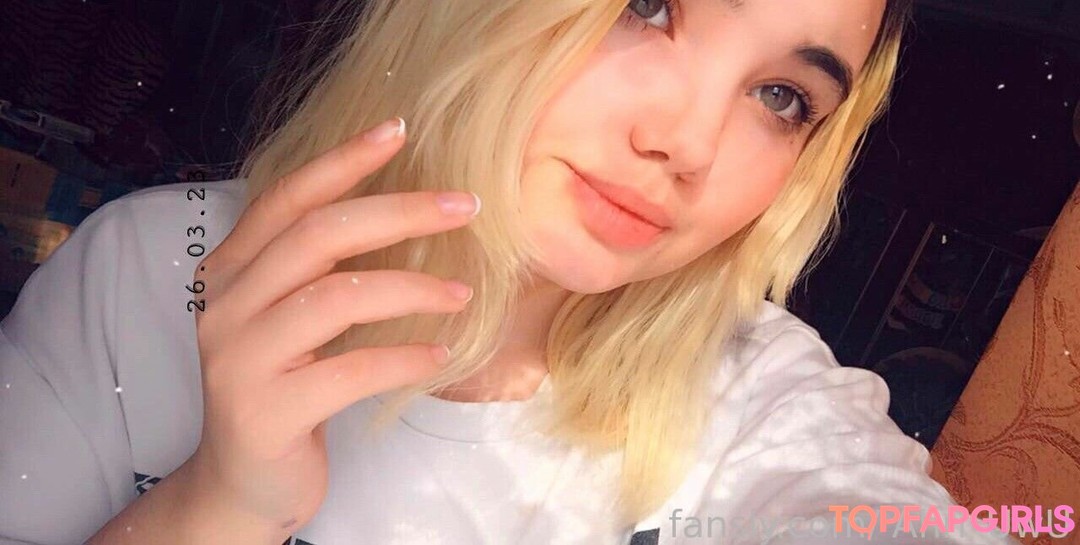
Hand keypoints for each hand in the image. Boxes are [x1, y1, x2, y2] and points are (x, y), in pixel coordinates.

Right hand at [183, 117, 478, 531]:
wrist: (244, 482)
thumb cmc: (284, 387)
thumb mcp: (291, 318)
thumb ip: (320, 268)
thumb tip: (403, 209)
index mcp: (231, 272)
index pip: (286, 199)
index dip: (342, 161)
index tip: (398, 130)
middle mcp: (227, 307)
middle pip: (318, 235)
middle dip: (399, 211)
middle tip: (467, 205)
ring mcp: (239, 360)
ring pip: (336, 298)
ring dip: (412, 286)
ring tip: (464, 291)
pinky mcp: (267, 412)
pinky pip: (349, 371)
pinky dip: (404, 357)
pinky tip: (440, 353)